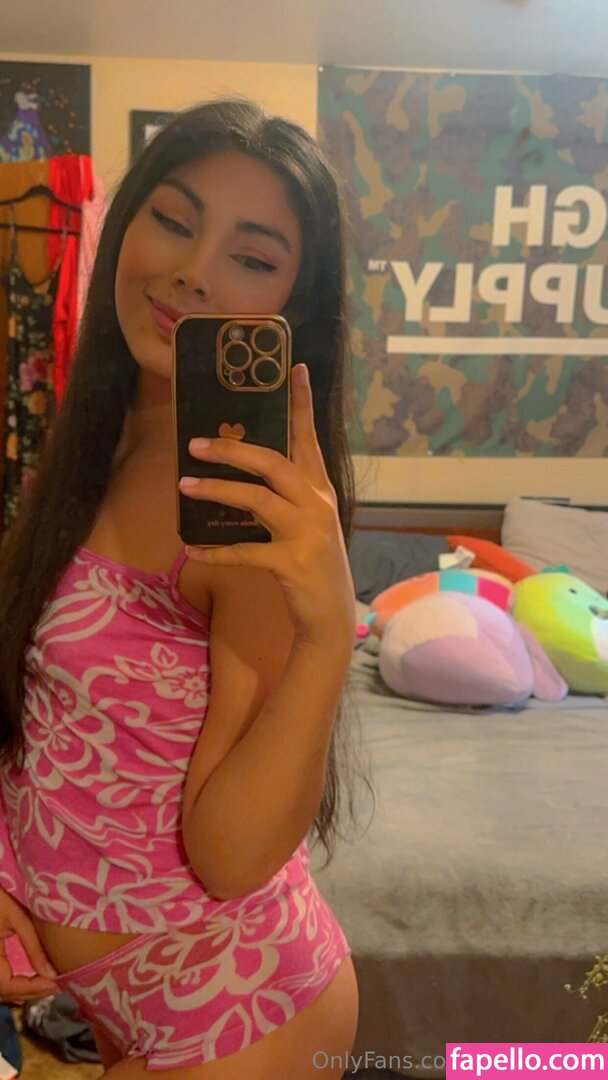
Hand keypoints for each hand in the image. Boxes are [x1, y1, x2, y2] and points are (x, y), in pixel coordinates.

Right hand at [0, 888, 59, 1004]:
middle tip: (60, 984)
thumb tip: (53, 975)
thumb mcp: (17, 917)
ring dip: (23, 989)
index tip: (58, 983)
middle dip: (31, 991)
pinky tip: (31, 980)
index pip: (7, 984)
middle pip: (3, 991)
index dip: (33, 988)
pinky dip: (14, 983)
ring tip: (50, 983)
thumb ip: (33, 946)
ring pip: (0, 989)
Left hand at [179, 363, 355, 649]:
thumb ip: (287, 496)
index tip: (295, 369)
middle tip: (195, 444)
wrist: (331, 615)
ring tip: (185, 485)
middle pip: (274, 463)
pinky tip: (191, 550)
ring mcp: (306, 534)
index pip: (310, 439)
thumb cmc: (313, 565)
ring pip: (258, 499)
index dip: (302, 404)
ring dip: (217, 490)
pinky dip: (215, 551)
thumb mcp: (309, 523)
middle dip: (233, 450)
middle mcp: (316, 506)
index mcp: (320, 491)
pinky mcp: (291, 564)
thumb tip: (243, 471)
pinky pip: (245, 552)